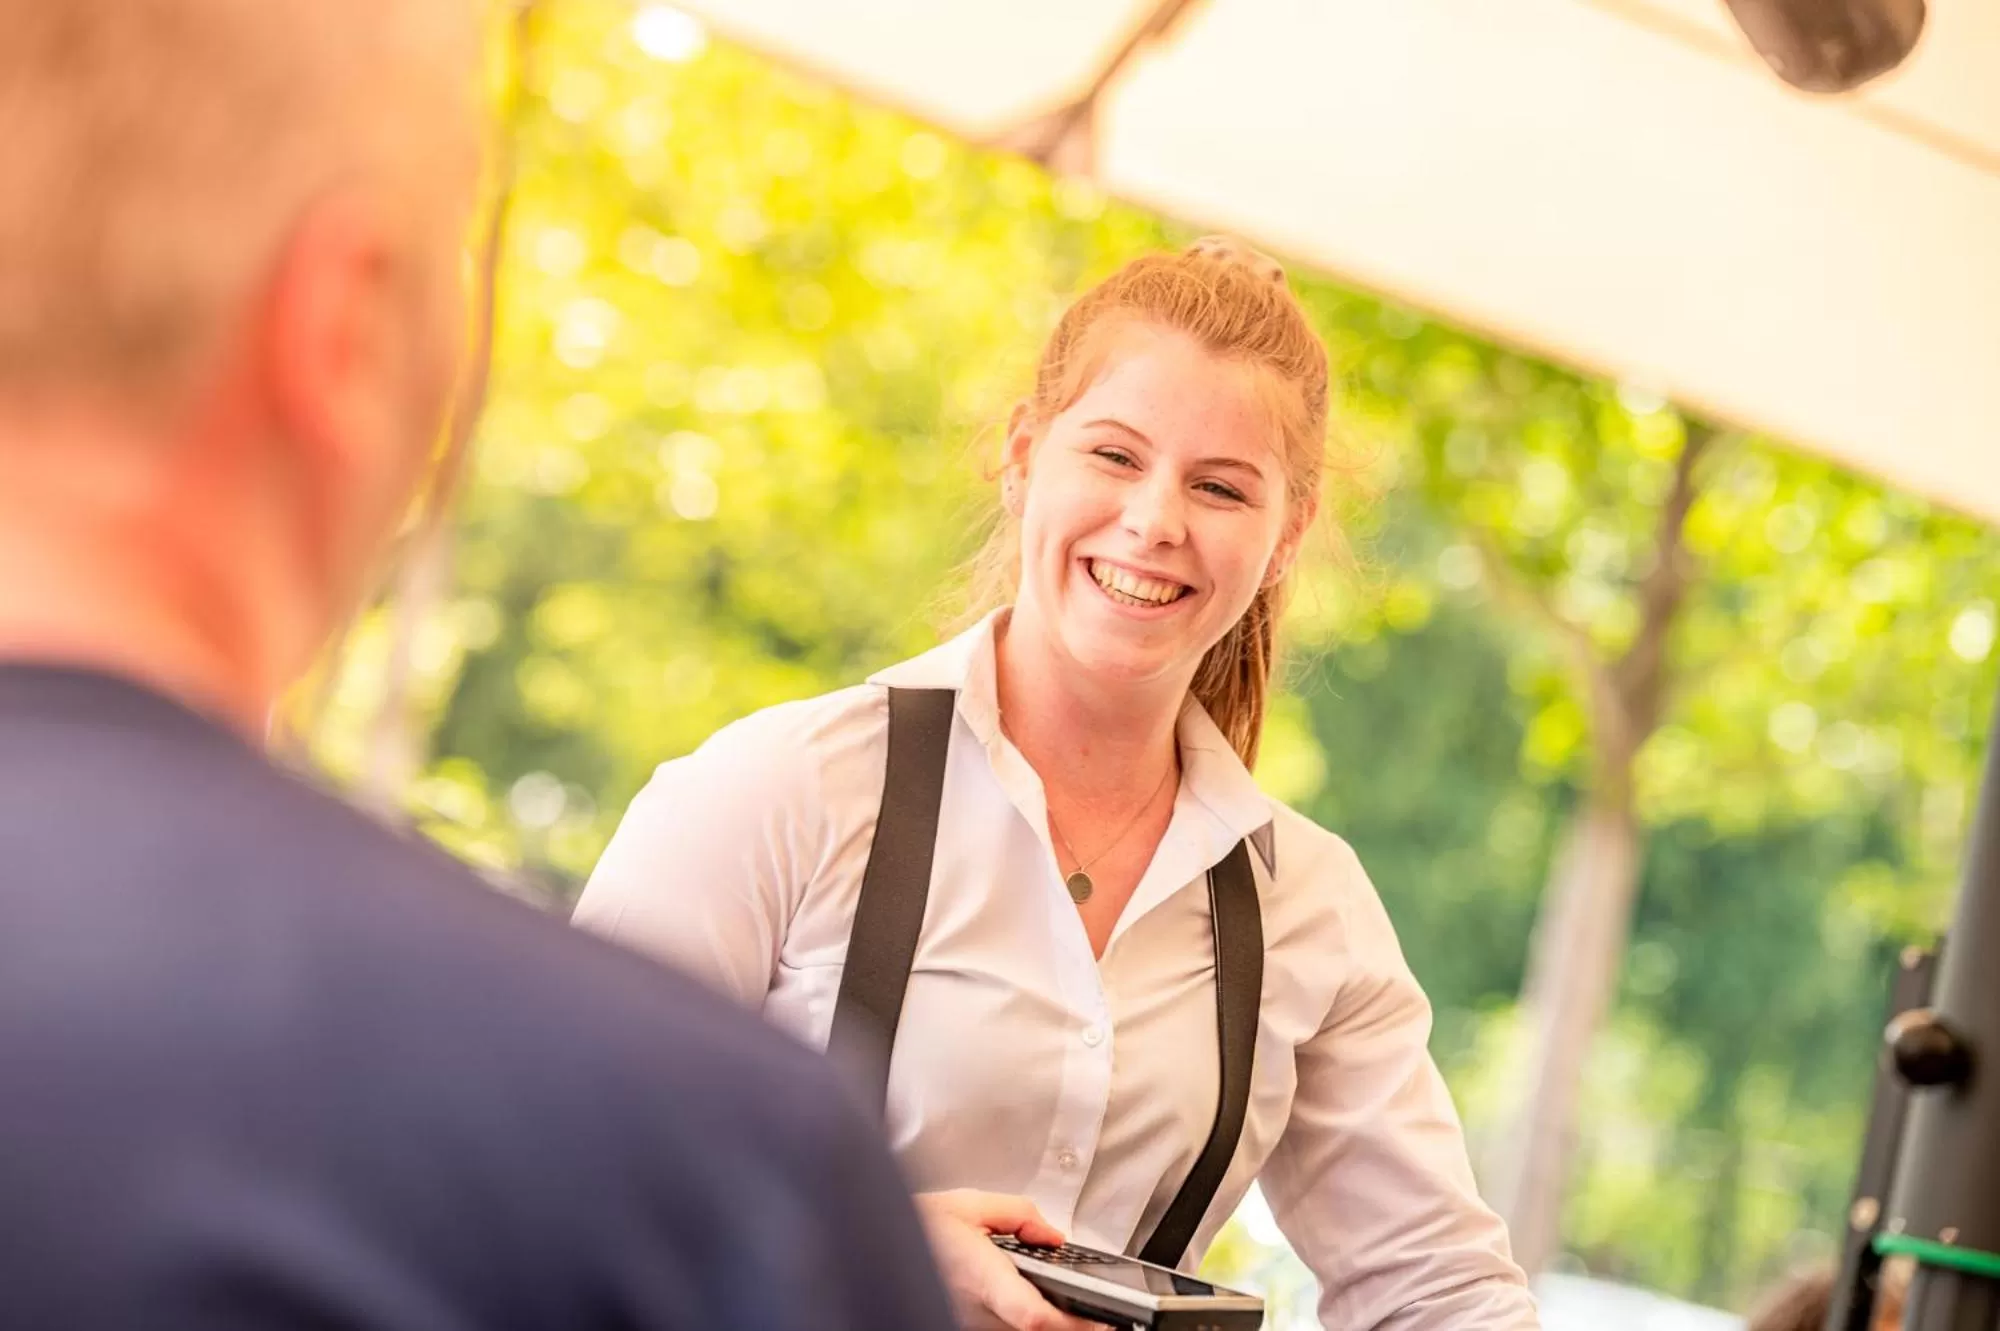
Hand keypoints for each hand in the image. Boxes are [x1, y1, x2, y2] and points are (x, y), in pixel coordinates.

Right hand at [914, 1190, 1102, 1330]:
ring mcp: (969, 1324)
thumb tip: (1052, 1235)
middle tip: (1097, 1312)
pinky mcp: (964, 1326)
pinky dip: (1024, 1317)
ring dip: (1047, 1320)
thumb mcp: (967, 1204)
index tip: (1100, 1316)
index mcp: (980, 1276)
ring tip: (1069, 1303)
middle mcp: (975, 1311)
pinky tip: (1035, 1301)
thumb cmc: (915, 1226)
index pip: (1032, 1315)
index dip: (1071, 1322)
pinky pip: (1001, 1327)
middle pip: (1034, 1330)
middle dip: (1069, 1321)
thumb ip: (1018, 1214)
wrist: (875, 1245)